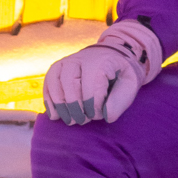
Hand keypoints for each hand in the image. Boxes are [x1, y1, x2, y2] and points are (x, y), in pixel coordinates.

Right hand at [44, 20, 161, 126]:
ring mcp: (66, 62)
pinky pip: (47, 83)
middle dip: (75, 107)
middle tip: (83, 121)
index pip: (91, 85)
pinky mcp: (57, 68)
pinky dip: (49, 101)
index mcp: (100, 61)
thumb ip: (120, 101)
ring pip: (55, 82)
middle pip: (69, 82)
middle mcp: (79, 58)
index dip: (94, 105)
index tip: (99, 115)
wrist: (111, 56)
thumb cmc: (119, 74)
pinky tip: (56, 115)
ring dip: (60, 105)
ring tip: (70, 121)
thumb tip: (107, 116)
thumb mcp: (129, 85)